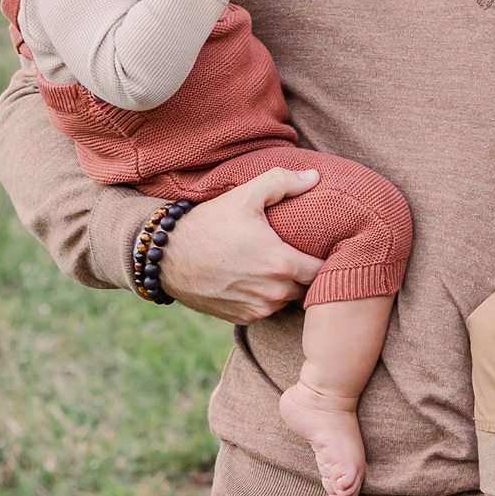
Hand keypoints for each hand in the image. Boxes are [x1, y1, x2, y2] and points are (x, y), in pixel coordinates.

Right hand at [159, 167, 325, 321]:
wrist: (166, 257)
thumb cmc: (208, 224)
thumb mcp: (244, 195)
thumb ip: (282, 182)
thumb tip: (315, 178)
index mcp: (279, 263)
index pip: (323, 271)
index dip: (328, 260)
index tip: (326, 248)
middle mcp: (272, 292)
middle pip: (308, 287)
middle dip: (308, 274)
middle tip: (303, 254)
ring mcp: (256, 308)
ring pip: (288, 301)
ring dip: (287, 287)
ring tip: (279, 266)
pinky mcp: (241, 318)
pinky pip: (267, 311)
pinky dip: (266, 298)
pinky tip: (257, 279)